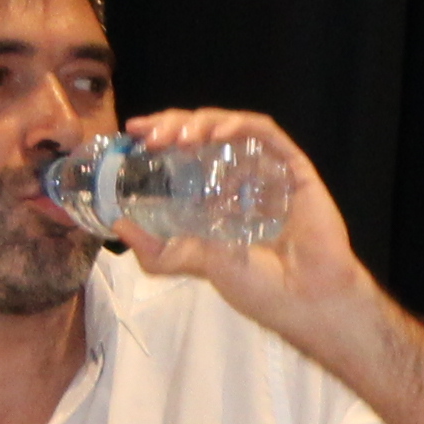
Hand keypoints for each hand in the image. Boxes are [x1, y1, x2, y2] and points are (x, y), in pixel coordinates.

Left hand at [111, 107, 368, 325]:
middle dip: (174, 125)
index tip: (134, 132)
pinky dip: (240, 126)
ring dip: (201, 123)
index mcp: (217, 193)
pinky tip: (218, 133)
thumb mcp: (196, 264)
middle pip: (205, 132)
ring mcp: (268, 169)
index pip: (185, 151)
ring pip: (232, 126)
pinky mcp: (293, 168)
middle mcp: (240, 176)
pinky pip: (267, 135)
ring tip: (178, 136)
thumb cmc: (259, 287)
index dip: (160, 135)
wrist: (305, 301)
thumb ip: (158, 250)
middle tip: (151, 137)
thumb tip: (118, 223)